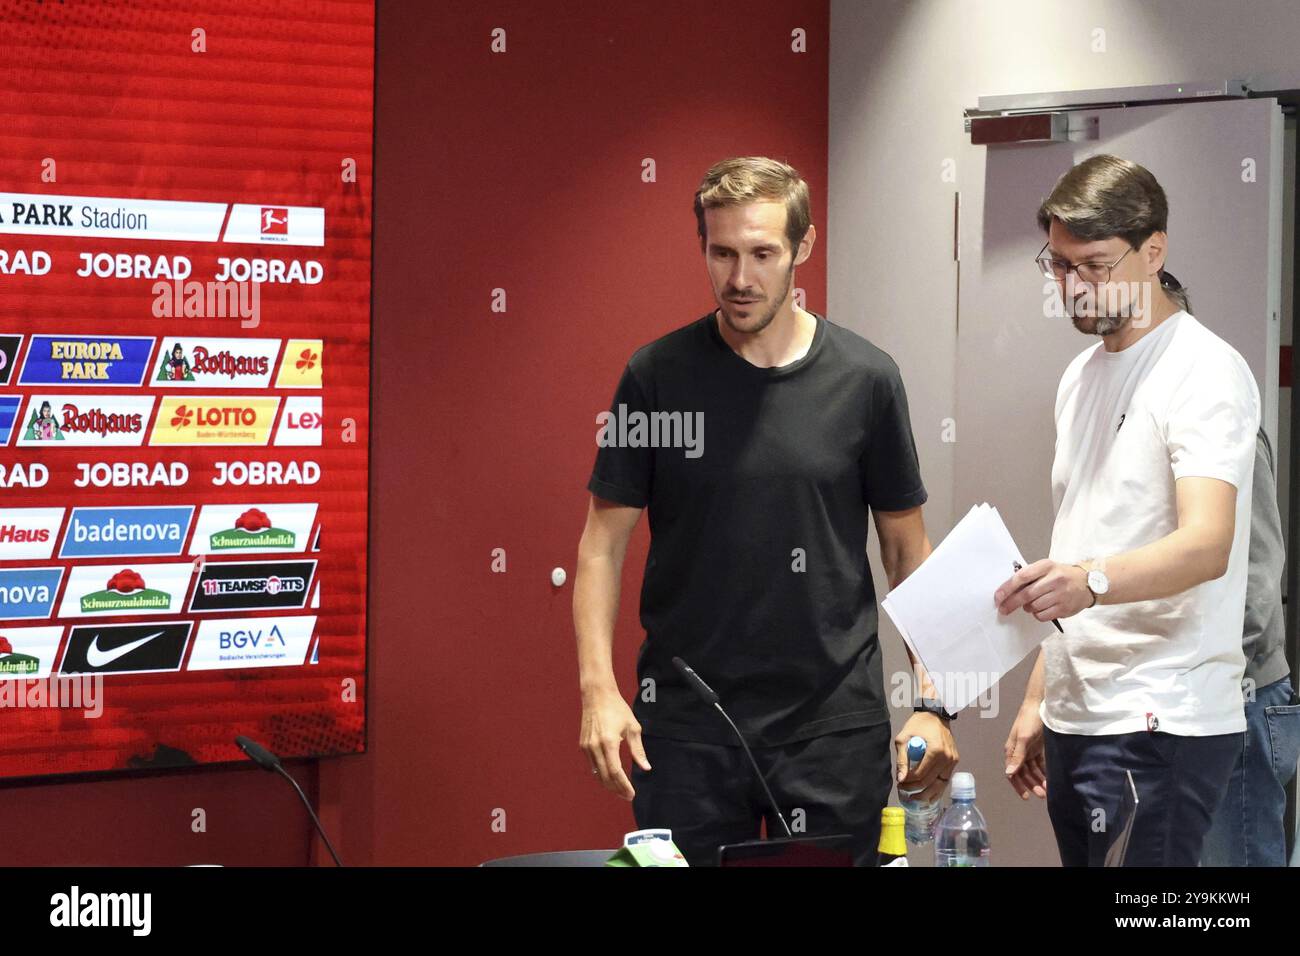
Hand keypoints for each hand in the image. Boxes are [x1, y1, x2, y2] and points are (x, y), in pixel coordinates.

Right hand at [579, 684, 650, 800]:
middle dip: (617, 789)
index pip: (615, 772)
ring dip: (608, 785)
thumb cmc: (617, 709)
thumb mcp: (633, 728)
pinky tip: (610, 778)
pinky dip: (601, 775)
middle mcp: (595, 747)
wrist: (597, 696)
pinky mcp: (583, 746)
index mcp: (609, 742)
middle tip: (627, 796)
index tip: (632, 794)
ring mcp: (587, 747)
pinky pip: (592, 766)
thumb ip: (638, 750)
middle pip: (605, 777)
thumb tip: (646, 768)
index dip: (624, 785)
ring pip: (597, 774)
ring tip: (620, 791)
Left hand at [894, 711, 957, 803]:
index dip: (908, 782)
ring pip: (940, 785)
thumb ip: (902, 759)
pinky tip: (928, 796)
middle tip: (903, 791)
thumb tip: (901, 779)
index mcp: (935, 751)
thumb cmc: (918, 725)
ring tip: (914, 798)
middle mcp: (947, 758)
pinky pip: (945, 780)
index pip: (920, 774)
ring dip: (926, 794)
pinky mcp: (954, 762)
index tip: (899, 783)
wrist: (935, 715)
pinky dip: (937, 790)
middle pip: (930, 782)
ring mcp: (953, 761)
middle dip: (914, 789)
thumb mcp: (903, 738)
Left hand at [994, 559, 1091, 621]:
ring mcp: (1061, 594)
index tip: (998, 596)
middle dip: (1011, 603)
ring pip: (1034, 606)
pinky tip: (1041, 609)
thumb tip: (1007, 590)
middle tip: (1003, 608)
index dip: (1007, 588)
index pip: (1022, 576)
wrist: (1087, 584)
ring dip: (1027, 608)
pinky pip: (1042, 615)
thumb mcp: (1046, 569)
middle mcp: (1055, 579)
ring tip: (1031, 603)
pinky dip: (1037, 614)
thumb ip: (1029, 576)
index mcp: (1047, 566)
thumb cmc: (1061, 576)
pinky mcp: (1065, 608)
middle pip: (1026, 594)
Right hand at [1004, 699, 1046, 799]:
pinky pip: (1040, 764)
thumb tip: (1008, 773)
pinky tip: (1051, 779)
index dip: (1018, 785)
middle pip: (1023, 773)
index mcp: (1011, 750)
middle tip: (1043, 795)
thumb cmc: (1029, 720)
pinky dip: (1044, 772)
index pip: (1012, 773)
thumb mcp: (1023, 738)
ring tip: (1048, 789)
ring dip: (1039, 780)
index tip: (1026, 797)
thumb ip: (1017, 756)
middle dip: (1031, 785)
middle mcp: (1018, 752)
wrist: (1040, 704)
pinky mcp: (1038, 748)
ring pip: (1032, 770)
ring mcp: (1028, 750)